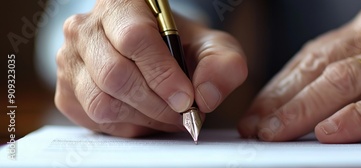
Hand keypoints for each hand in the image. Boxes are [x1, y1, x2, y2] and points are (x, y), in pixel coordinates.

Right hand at [55, 0, 246, 136]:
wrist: (157, 52)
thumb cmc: (182, 45)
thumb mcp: (212, 46)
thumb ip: (222, 65)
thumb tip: (205, 97)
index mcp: (121, 4)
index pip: (135, 39)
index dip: (162, 74)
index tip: (186, 98)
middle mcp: (86, 28)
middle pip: (115, 75)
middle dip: (157, 104)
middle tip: (184, 114)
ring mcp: (70, 60)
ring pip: (102, 103)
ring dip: (143, 118)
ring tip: (169, 116)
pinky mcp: (67, 91)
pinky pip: (94, 119)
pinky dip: (127, 126)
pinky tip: (146, 116)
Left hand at [238, 7, 360, 142]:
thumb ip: (355, 79)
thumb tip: (309, 114)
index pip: (311, 58)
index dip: (279, 87)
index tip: (255, 113)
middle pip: (320, 68)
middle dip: (282, 100)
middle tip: (255, 129)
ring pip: (345, 80)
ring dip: (304, 109)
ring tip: (275, 133)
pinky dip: (359, 118)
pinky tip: (332, 132)